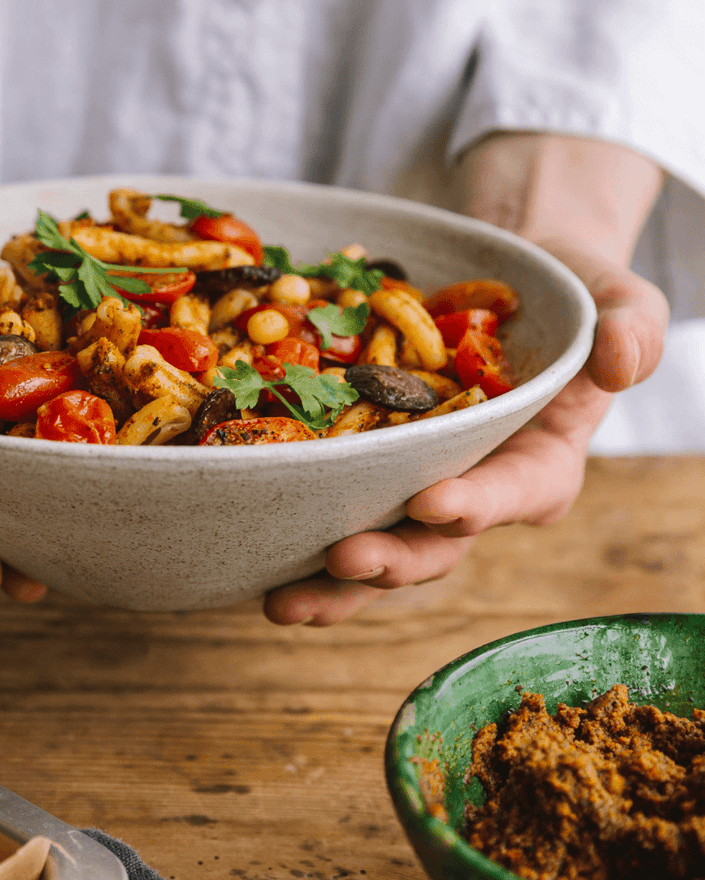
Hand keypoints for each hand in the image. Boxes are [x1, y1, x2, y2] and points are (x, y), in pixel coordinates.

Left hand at [262, 134, 668, 626]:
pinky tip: (250, 550)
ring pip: (376, 546)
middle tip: (340, 558)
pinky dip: (293, 528)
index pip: (511, 495)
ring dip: (329, 581)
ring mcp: (413, 483)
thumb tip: (620, 360)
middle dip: (388, 560)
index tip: (432, 505)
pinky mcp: (367, 465)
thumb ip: (629, 328)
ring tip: (280, 601)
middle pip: (432, 545)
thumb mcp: (617, 297)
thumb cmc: (570, 293)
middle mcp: (473, 490)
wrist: (508, 279)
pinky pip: (332, 502)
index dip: (473, 506)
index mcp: (538, 465)